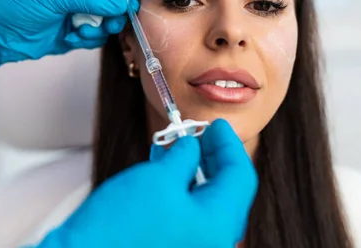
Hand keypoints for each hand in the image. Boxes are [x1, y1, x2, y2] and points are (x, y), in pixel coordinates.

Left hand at [0, 0, 137, 74]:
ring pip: (105, 23)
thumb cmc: (21, 4)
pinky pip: (93, 38)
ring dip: (97, 30)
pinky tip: (70, 40)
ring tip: (79, 33)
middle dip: (113, 15)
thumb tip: (124, 4)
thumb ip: (94, 0)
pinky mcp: (72, 35)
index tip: (130, 7)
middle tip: (110, 25)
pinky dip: (87, 40)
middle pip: (112, 3)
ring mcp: (76, 15)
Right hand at [35, 119, 257, 247]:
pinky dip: (181, 190)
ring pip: (206, 202)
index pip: (240, 176)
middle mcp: (214, 241)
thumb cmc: (120, 224)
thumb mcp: (159, 177)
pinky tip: (164, 173)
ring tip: (175, 148)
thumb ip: (185, 156)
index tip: (218, 125)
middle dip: (212, 157)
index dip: (229, 145)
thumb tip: (192, 146)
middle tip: (199, 133)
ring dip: (194, 171)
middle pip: (226, 191)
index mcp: (219, 224)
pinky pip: (190, 216)